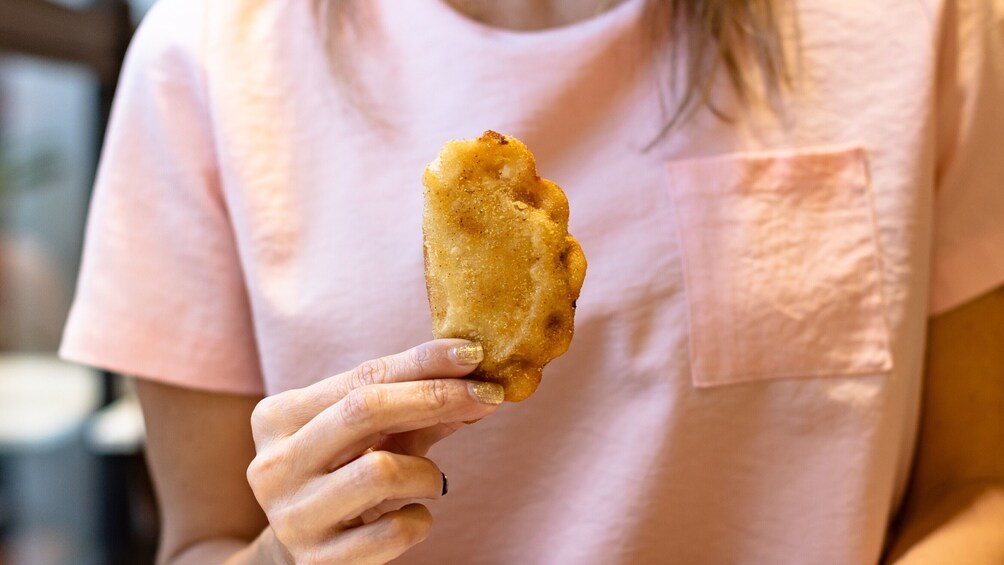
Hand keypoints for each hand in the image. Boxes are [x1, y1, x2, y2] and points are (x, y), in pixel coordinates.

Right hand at [246, 339, 502, 563]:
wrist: (298, 558)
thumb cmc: (341, 479)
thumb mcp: (371, 437)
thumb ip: (414, 408)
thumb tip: (474, 378)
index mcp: (278, 418)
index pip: (362, 377)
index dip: (423, 362)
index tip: (474, 352)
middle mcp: (274, 465)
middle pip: (365, 410)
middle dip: (435, 397)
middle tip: (488, 396)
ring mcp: (293, 517)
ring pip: (381, 470)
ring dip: (427, 472)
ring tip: (432, 481)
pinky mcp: (319, 562)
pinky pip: (394, 531)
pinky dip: (421, 519)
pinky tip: (414, 515)